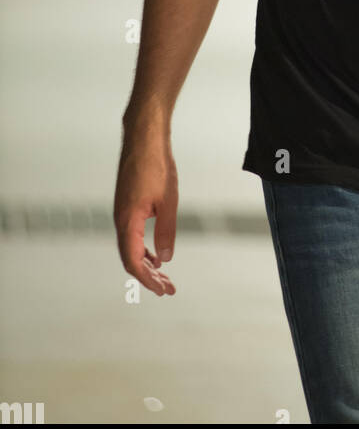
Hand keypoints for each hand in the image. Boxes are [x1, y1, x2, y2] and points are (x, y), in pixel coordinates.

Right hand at [114, 124, 177, 296]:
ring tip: (164, 276)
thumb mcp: (168, 201)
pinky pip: (132, 235)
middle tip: (168, 289)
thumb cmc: (156, 166)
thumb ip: (165, 231)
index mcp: (127, 221)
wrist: (144, 137)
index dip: (147, 279)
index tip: (163, 290)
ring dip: (147, 263)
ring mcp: (122, 212)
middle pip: (130, 258)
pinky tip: (157, 254)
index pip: (133, 261)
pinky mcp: (127, 205)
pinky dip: (144, 248)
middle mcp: (120, 219)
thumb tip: (166, 260)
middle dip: (149, 277)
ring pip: (131, 247)